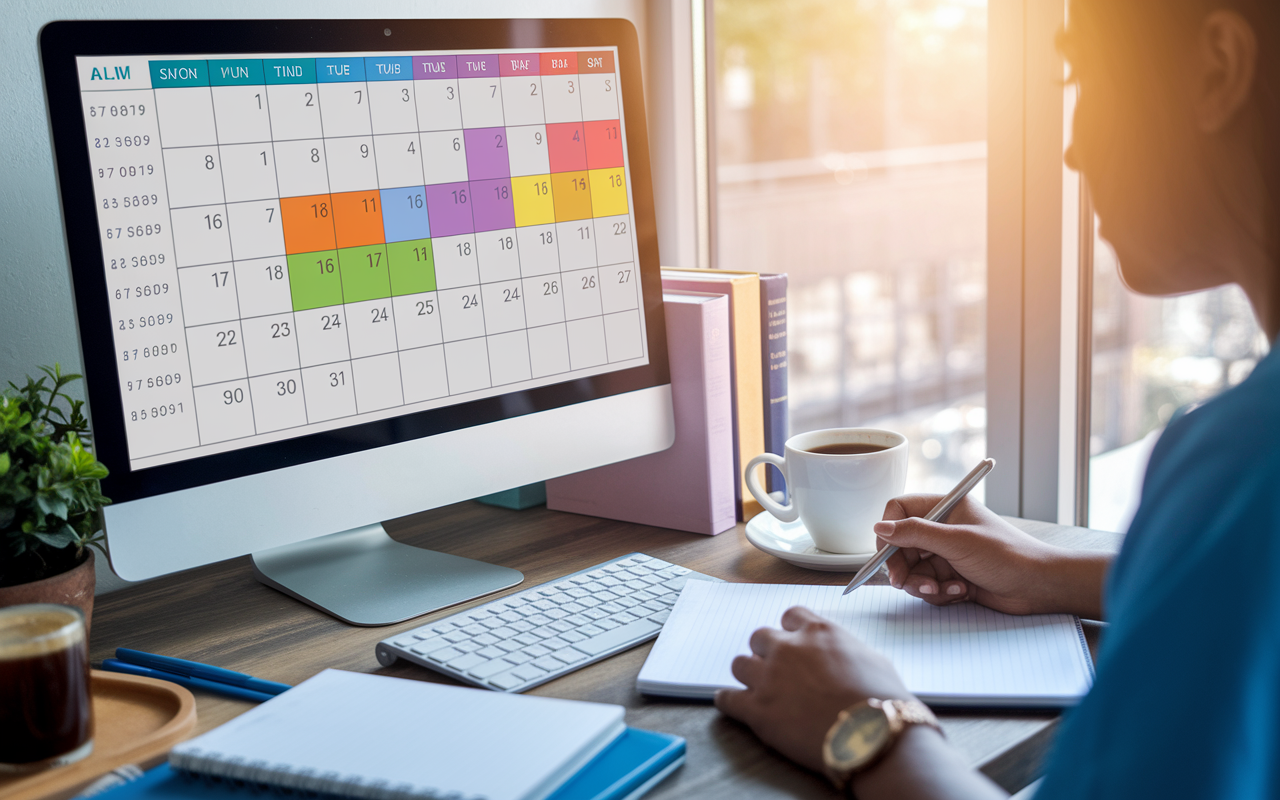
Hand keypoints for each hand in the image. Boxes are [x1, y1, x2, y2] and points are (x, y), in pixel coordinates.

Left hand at [714, 606, 912, 773]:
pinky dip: (728, 700)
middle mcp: (788, 649)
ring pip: (740, 664)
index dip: (790, 632)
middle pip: (760, 637)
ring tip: (758, 687)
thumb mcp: (873, 660)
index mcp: (818, 632)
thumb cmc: (883, 701)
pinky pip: (727, 698)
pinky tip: (733, 704)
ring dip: (748, 674)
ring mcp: (769, 678)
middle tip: (777, 669)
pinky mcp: (757, 711)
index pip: (790, 616)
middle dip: (767, 651)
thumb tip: (842, 656)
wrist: (874, 736)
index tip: (793, 642)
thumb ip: (846, 649)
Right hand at [877, 494, 1105, 617]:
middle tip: (906, 583)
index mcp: (945, 507)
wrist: (1039, 586)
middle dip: (904, 567)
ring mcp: (946, 553)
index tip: (885, 553)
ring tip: (945, 588)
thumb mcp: (956, 541)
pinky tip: (961, 592)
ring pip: (912, 570)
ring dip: (923, 584)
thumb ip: (915, 533)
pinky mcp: (951, 576)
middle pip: (901, 545)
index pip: (899, 510)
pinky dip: (939, 592)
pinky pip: (928, 585)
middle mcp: (942, 528)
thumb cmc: (1007, 555)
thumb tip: (879, 528)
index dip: (888, 531)